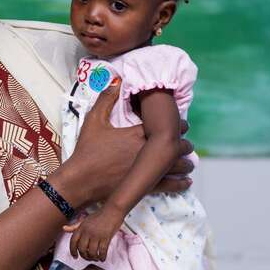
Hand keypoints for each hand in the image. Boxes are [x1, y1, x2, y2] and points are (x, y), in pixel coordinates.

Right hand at [54, 82, 194, 206]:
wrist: (81, 180)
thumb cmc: (86, 151)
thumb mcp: (93, 121)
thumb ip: (106, 100)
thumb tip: (117, 82)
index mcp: (137, 134)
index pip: (165, 126)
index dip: (177, 124)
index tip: (181, 124)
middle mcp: (146, 151)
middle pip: (175, 145)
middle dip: (183, 143)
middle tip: (185, 142)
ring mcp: (147, 171)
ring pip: (177, 166)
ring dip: (185, 162)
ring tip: (189, 161)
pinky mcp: (145, 187)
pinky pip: (169, 185)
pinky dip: (180, 183)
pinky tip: (186, 181)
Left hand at [65, 205, 124, 260]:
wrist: (113, 210)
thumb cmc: (99, 216)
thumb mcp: (85, 220)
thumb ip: (74, 226)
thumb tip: (64, 228)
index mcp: (81, 227)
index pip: (73, 242)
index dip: (72, 251)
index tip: (75, 256)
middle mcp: (87, 231)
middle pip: (82, 249)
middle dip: (85, 256)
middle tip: (88, 257)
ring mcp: (96, 235)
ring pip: (91, 252)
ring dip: (93, 258)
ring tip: (96, 258)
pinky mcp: (106, 237)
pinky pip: (102, 251)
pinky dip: (102, 257)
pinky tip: (102, 258)